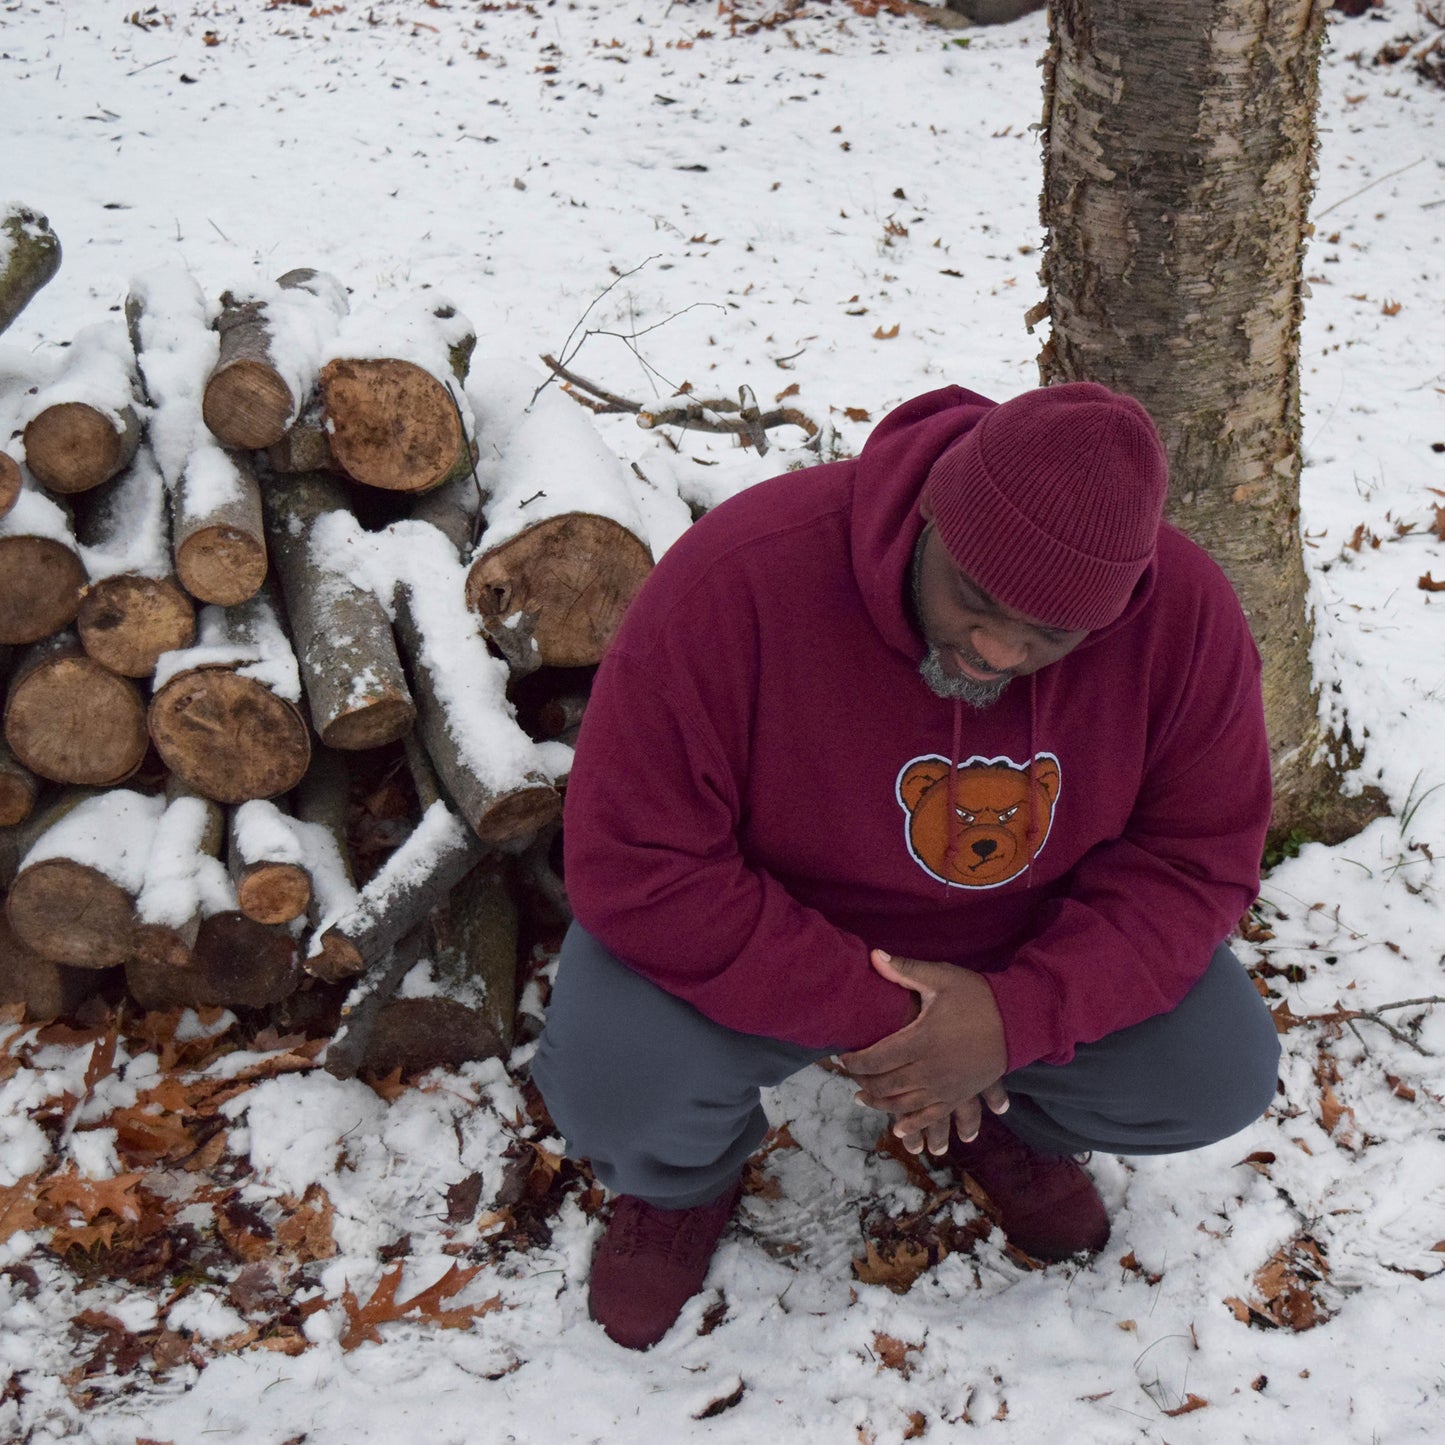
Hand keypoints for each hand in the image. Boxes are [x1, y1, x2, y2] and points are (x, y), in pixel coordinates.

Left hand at [839, 950, 1009, 1155]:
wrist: (1018, 1020)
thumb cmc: (978, 997)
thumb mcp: (941, 977)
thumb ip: (905, 970)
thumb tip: (873, 955)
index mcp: (921, 1040)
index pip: (876, 1059)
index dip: (854, 1062)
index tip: (841, 1058)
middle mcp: (931, 1069)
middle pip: (886, 1085)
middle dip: (863, 1083)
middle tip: (850, 1077)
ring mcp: (946, 1087)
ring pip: (904, 1104)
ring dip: (880, 1104)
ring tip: (862, 1098)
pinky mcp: (959, 1095)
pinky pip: (932, 1116)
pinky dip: (912, 1125)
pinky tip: (899, 1128)